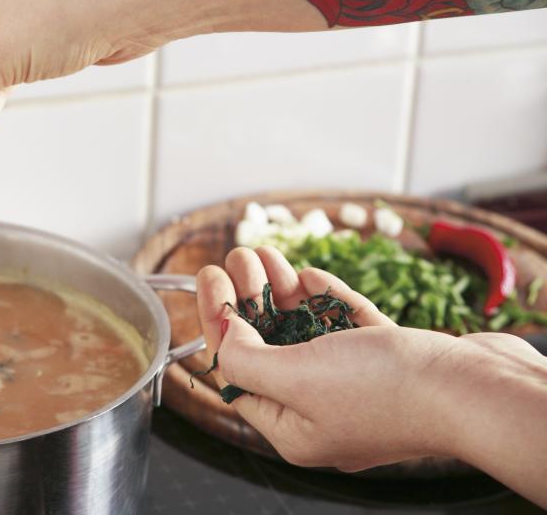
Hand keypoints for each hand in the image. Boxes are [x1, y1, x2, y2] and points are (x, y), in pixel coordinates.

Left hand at [195, 247, 463, 470]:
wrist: (474, 390)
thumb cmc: (383, 391)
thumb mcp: (293, 377)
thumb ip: (246, 358)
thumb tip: (223, 335)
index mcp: (293, 429)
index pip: (237, 371)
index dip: (217, 321)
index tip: (208, 277)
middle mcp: (323, 412)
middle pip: (270, 348)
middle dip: (249, 298)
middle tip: (237, 256)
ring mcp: (360, 388)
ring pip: (308, 334)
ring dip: (282, 292)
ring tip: (264, 254)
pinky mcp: (393, 363)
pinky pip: (348, 329)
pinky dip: (326, 302)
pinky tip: (308, 278)